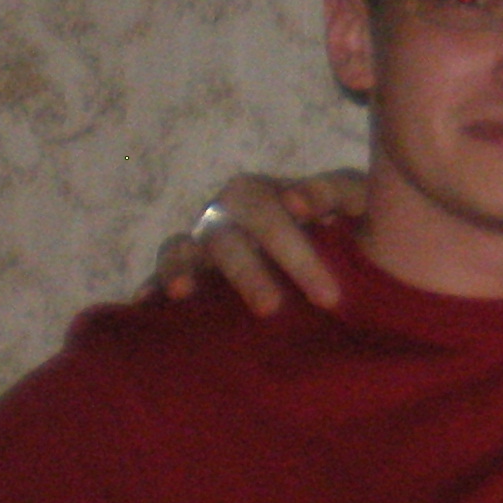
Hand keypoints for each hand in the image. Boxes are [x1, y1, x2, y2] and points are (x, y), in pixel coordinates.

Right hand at [144, 171, 365, 315]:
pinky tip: (146, 302)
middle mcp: (227, 216)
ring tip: (183, 292)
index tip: (324, 292)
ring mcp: (204, 244)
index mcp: (265, 196)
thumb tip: (295, 201)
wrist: (352, 254)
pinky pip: (160, 276)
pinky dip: (151, 285)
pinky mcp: (189, 274)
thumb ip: (334, 192)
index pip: (268, 213)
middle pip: (223, 237)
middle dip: (245, 273)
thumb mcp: (356, 200)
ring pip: (182, 250)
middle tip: (271, 309)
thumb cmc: (351, 222)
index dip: (289, 248)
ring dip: (181, 269)